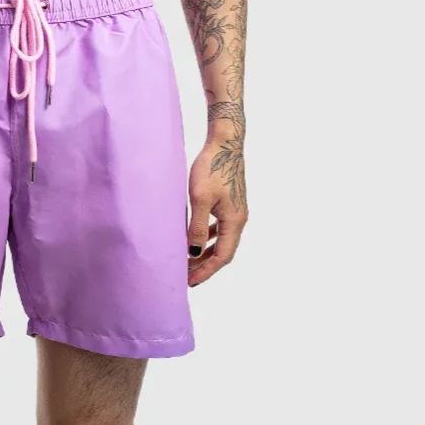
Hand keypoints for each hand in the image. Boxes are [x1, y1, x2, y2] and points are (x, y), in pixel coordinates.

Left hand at [187, 130, 246, 285]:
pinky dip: (207, 239)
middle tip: (186, 277)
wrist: (225, 143)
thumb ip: (196, 227)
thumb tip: (193, 253)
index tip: (190, 282)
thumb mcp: (199, 199)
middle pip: (223, 252)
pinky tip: (196, 240)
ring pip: (221, 241)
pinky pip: (219, 229)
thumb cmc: (212, 168)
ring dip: (206, 254)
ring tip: (188, 263)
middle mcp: (239, 219)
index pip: (222, 256)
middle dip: (205, 266)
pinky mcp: (229, 204)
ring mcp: (235, 211)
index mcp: (235, 221)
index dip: (206, 271)